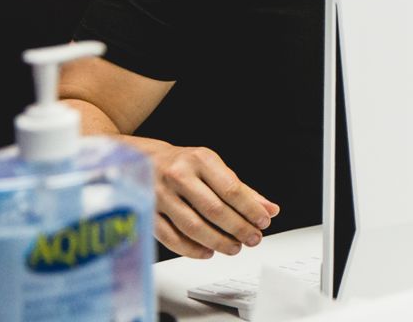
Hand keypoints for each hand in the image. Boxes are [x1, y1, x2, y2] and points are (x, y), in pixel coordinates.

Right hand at [130, 138, 277, 258]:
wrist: (142, 159)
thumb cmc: (186, 166)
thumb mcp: (214, 168)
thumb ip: (242, 190)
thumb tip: (270, 210)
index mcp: (201, 159)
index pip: (231, 189)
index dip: (250, 209)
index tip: (264, 222)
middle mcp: (179, 175)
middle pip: (214, 209)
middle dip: (237, 228)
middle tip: (253, 239)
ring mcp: (159, 194)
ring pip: (192, 226)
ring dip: (217, 241)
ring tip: (234, 248)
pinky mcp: (146, 212)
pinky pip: (170, 237)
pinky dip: (191, 249)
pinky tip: (207, 252)